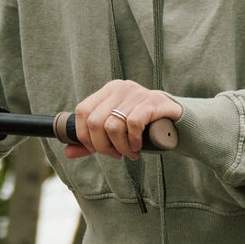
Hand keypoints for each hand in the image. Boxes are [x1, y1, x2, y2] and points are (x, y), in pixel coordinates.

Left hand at [64, 78, 182, 161]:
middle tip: (116, 155)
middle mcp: (120, 88)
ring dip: (120, 147)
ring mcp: (136, 93)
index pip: (82, 111)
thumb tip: (67, 153)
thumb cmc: (143, 127)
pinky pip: (132, 125)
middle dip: (102, 146)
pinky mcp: (151, 102)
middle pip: (95, 122)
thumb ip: (92, 141)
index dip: (84, 135)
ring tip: (130, 153)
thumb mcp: (115, 133)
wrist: (177, 121)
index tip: (97, 149)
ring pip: (112, 126)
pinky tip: (138, 147)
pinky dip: (133, 142)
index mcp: (108, 91)